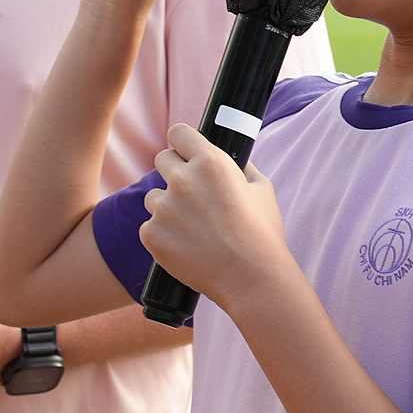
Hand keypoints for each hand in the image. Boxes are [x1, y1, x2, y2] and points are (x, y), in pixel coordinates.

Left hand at [141, 123, 296, 310]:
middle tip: (191, 193)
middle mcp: (183, 180)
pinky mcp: (151, 235)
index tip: (185, 151)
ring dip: (167, 206)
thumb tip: (235, 160)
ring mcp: (164, 208)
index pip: (178, 133)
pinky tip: (185, 246)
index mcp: (211, 162)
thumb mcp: (262, 190)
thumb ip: (244, 168)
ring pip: (154, 197)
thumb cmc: (262, 235)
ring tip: (193, 228)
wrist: (251, 279)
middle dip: (175, 171)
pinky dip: (163, 235)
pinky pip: (150, 227)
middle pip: (162, 159)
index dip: (183, 142)